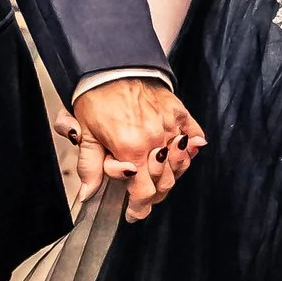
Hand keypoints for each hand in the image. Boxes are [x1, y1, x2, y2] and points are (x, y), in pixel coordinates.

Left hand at [72, 77, 205, 222]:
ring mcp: (170, 127)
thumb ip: (90, 168)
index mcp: (130, 149)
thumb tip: (87, 196)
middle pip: (164, 182)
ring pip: (180, 164)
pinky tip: (184, 152)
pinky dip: (191, 148)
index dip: (140, 208)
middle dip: (153, 195)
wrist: (111, 66)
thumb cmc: (96, 99)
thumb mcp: (87, 135)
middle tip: (142, 197)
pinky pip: (194, 137)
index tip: (134, 214)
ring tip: (158, 178)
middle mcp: (155, 141)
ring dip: (170, 176)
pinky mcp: (179, 113)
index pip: (143, 192)